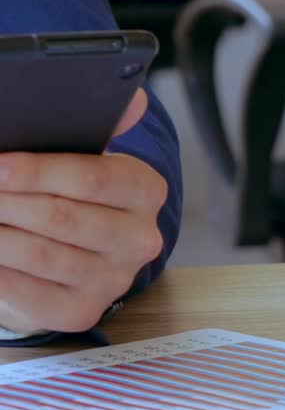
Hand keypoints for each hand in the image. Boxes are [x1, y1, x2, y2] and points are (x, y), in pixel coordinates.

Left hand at [0, 89, 166, 334]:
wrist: (72, 253)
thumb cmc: (69, 193)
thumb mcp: (83, 156)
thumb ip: (103, 124)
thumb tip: (130, 99)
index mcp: (146, 191)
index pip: (93, 179)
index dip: (37, 171)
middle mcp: (140, 239)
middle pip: (60, 217)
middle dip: (4, 201)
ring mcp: (113, 279)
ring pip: (37, 253)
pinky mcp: (81, 310)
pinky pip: (22, 289)